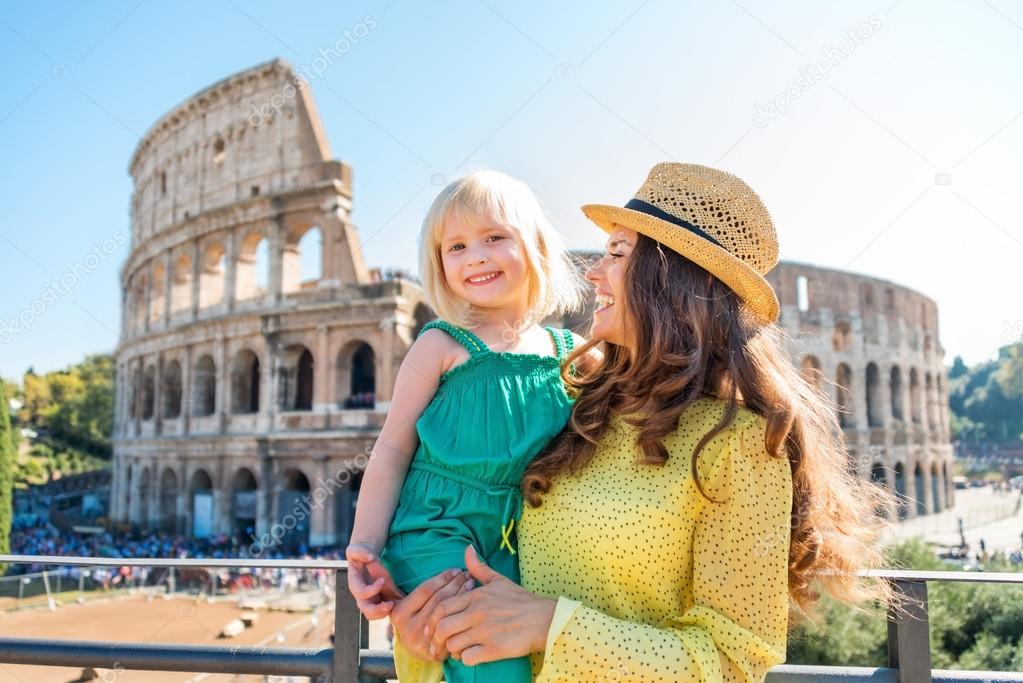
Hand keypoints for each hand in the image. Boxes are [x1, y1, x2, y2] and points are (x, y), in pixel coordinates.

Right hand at [346, 542, 404, 619]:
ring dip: (382, 613)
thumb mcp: (356, 549)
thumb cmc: (360, 554)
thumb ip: (360, 552)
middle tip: (390, 604)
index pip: (361, 593)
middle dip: (377, 610)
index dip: (371, 590)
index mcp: (355, 584)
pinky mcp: (376, 600)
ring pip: (372, 615)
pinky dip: (387, 611)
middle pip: (365, 610)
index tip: (382, 580)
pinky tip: (397, 604)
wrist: (364, 558)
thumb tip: (370, 557)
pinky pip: (380, 612)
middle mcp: (360, 595)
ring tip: (393, 606)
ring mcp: (368, 599)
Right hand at [389, 568, 474, 661]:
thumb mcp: (401, 604)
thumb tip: (373, 565)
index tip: (456, 569)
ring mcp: (422, 641)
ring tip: (472, 583)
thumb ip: (391, 585)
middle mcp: (408, 628)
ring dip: (462, 595)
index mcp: (398, 613)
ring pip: (447, 612)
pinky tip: (471, 603)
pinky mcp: (434, 652)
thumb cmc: (412, 619)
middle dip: (455, 584)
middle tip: (468, 573)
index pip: (426, 590)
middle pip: (438, 600)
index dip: (443, 578)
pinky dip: (463, 612)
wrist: (418, 649)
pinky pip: (452, 627)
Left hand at [429, 545, 555, 664]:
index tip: (431, 628)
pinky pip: (468, 658)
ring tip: (457, 650)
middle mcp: (477, 613)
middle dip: (437, 638)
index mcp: (476, 596)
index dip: (432, 620)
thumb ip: (478, 567)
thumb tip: (467, 549)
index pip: (441, 607)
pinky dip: (465, 659)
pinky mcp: (494, 649)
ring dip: (452, 650)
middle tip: (439, 644)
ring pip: (453, 644)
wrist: (543, 619)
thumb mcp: (498, 580)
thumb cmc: (520, 600)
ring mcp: (485, 632)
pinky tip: (471, 655)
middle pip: (443, 628)